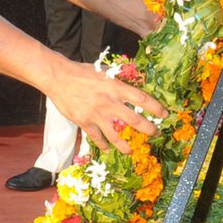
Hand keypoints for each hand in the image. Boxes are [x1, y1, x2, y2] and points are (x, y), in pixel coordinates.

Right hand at [47, 59, 167, 155]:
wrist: (58, 78)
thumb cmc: (81, 72)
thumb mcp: (103, 71)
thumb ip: (118, 78)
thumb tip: (134, 80)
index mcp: (115, 87)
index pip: (141, 99)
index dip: (155, 107)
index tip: (164, 114)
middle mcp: (109, 103)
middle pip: (134, 120)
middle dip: (148, 129)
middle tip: (155, 133)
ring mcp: (97, 114)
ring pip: (116, 135)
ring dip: (126, 146)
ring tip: (131, 151)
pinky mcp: (84, 122)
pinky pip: (97, 138)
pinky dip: (103, 144)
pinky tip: (107, 149)